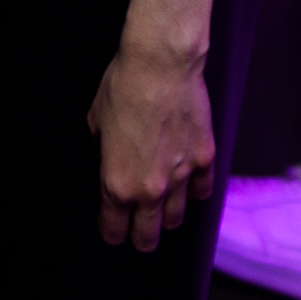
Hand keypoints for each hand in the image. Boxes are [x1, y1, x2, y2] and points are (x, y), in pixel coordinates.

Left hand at [87, 0, 219, 251]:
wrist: (160, 64)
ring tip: (163, 210)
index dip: (111, 231)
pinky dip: (195, 190)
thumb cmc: (123, 86)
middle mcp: (150, 190)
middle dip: (141, 236)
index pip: (113, 229)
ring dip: (167, 216)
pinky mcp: (204, 160)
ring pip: (176, 219)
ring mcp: (181, 178)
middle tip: (139, 231)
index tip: (112, 229)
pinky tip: (189, 184)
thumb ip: (103, 148)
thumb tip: (109, 154)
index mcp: (117, 183)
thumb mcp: (96, 119)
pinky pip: (202, 191)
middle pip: (147, 236)